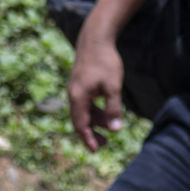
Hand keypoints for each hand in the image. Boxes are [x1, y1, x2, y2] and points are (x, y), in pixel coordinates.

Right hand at [65, 34, 126, 150]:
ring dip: (96, 120)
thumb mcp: (112, 87)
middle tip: (105, 144)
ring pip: (84, 111)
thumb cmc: (105, 62)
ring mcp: (76, 89)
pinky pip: (85, 103)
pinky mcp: (80, 84)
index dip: (88, 139)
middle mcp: (74, 95)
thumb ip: (113, 108)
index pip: (80, 125)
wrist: (95, 39)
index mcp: (78, 98)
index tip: (96, 150)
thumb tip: (115, 129)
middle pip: (80, 120)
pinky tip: (106, 109)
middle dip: (92, 133)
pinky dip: (95, 110)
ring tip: (111, 125)